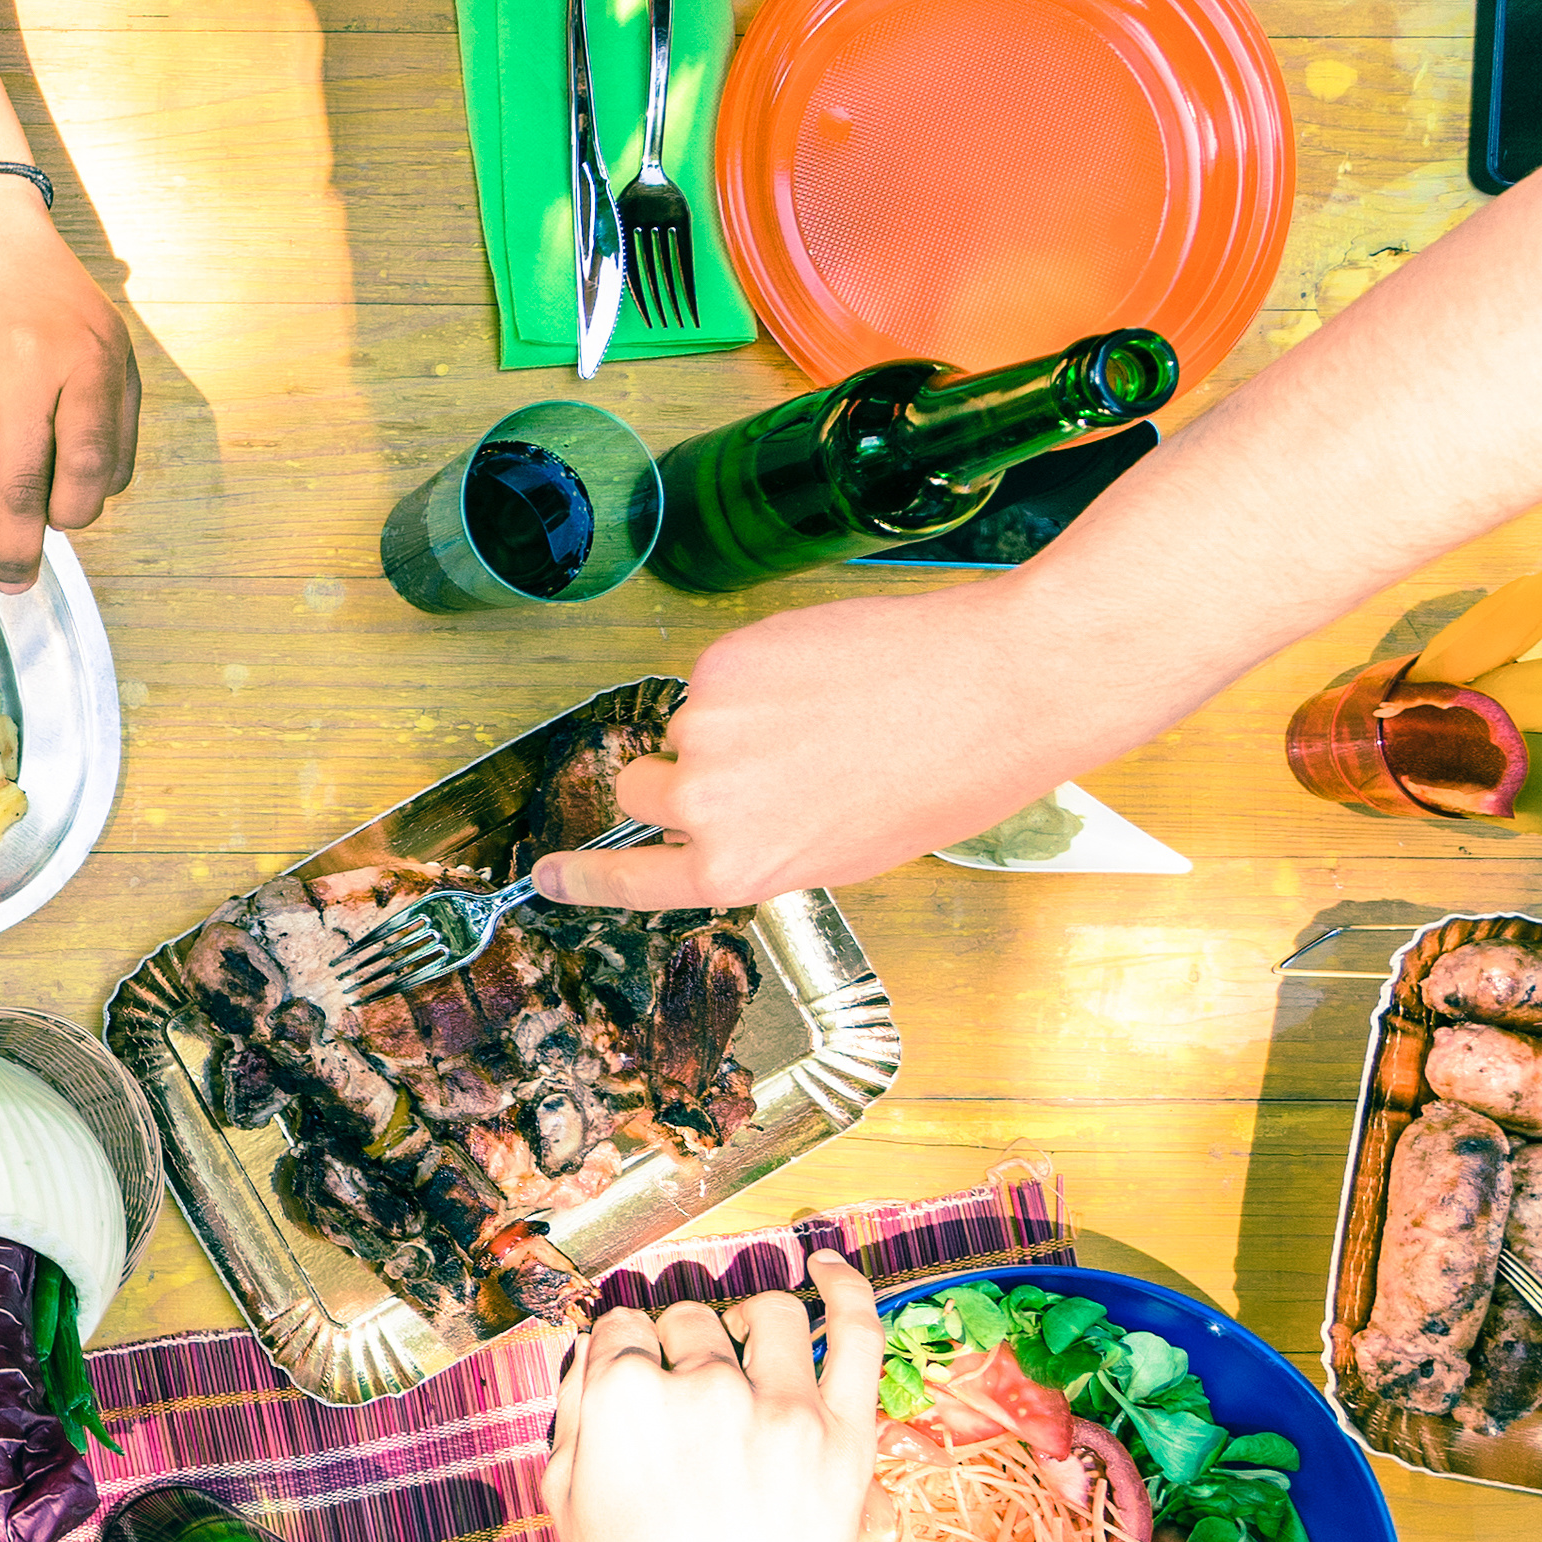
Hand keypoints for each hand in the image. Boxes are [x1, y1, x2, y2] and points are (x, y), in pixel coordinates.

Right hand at [0, 177, 135, 574]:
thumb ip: (115, 425)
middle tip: (19, 581)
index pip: (88, 464)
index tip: (70, 523)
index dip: (79, 512)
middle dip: (23, 548)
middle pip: (26, 486)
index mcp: (86, 362)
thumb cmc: (53, 304)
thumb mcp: (109, 348)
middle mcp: (26, 370)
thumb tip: (95, 499)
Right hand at [533, 573, 1088, 911]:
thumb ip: (769, 843)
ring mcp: (708, 729)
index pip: (629, 880)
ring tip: (822, 712)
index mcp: (740, 869)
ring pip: (687, 725)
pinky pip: (715, 672)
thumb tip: (731, 813)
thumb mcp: (850, 848)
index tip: (546, 872)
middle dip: (679, 776)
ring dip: (732, 718)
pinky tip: (823, 674)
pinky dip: (755, 671)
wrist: (996, 688)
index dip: (582, 876)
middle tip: (757, 761)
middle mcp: (706, 807)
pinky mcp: (723, 662)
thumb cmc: (946, 780)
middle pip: (641, 790)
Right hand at [543, 1254, 916, 1541]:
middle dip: (678, 1346)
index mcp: (621, 1400)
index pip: (618, 1330)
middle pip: (687, 1321)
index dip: (621, 1354)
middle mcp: (700, 1386)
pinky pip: (853, 1330)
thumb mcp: (567, 1505)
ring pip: (764, 1313)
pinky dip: (844, 1286)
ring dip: (745, 1323)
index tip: (630, 1376)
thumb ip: (575, 1418)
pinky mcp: (842, 1430)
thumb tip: (593, 1361)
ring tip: (742, 1352)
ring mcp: (779, 1403)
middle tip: (683, 1393)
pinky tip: (826, 1266)